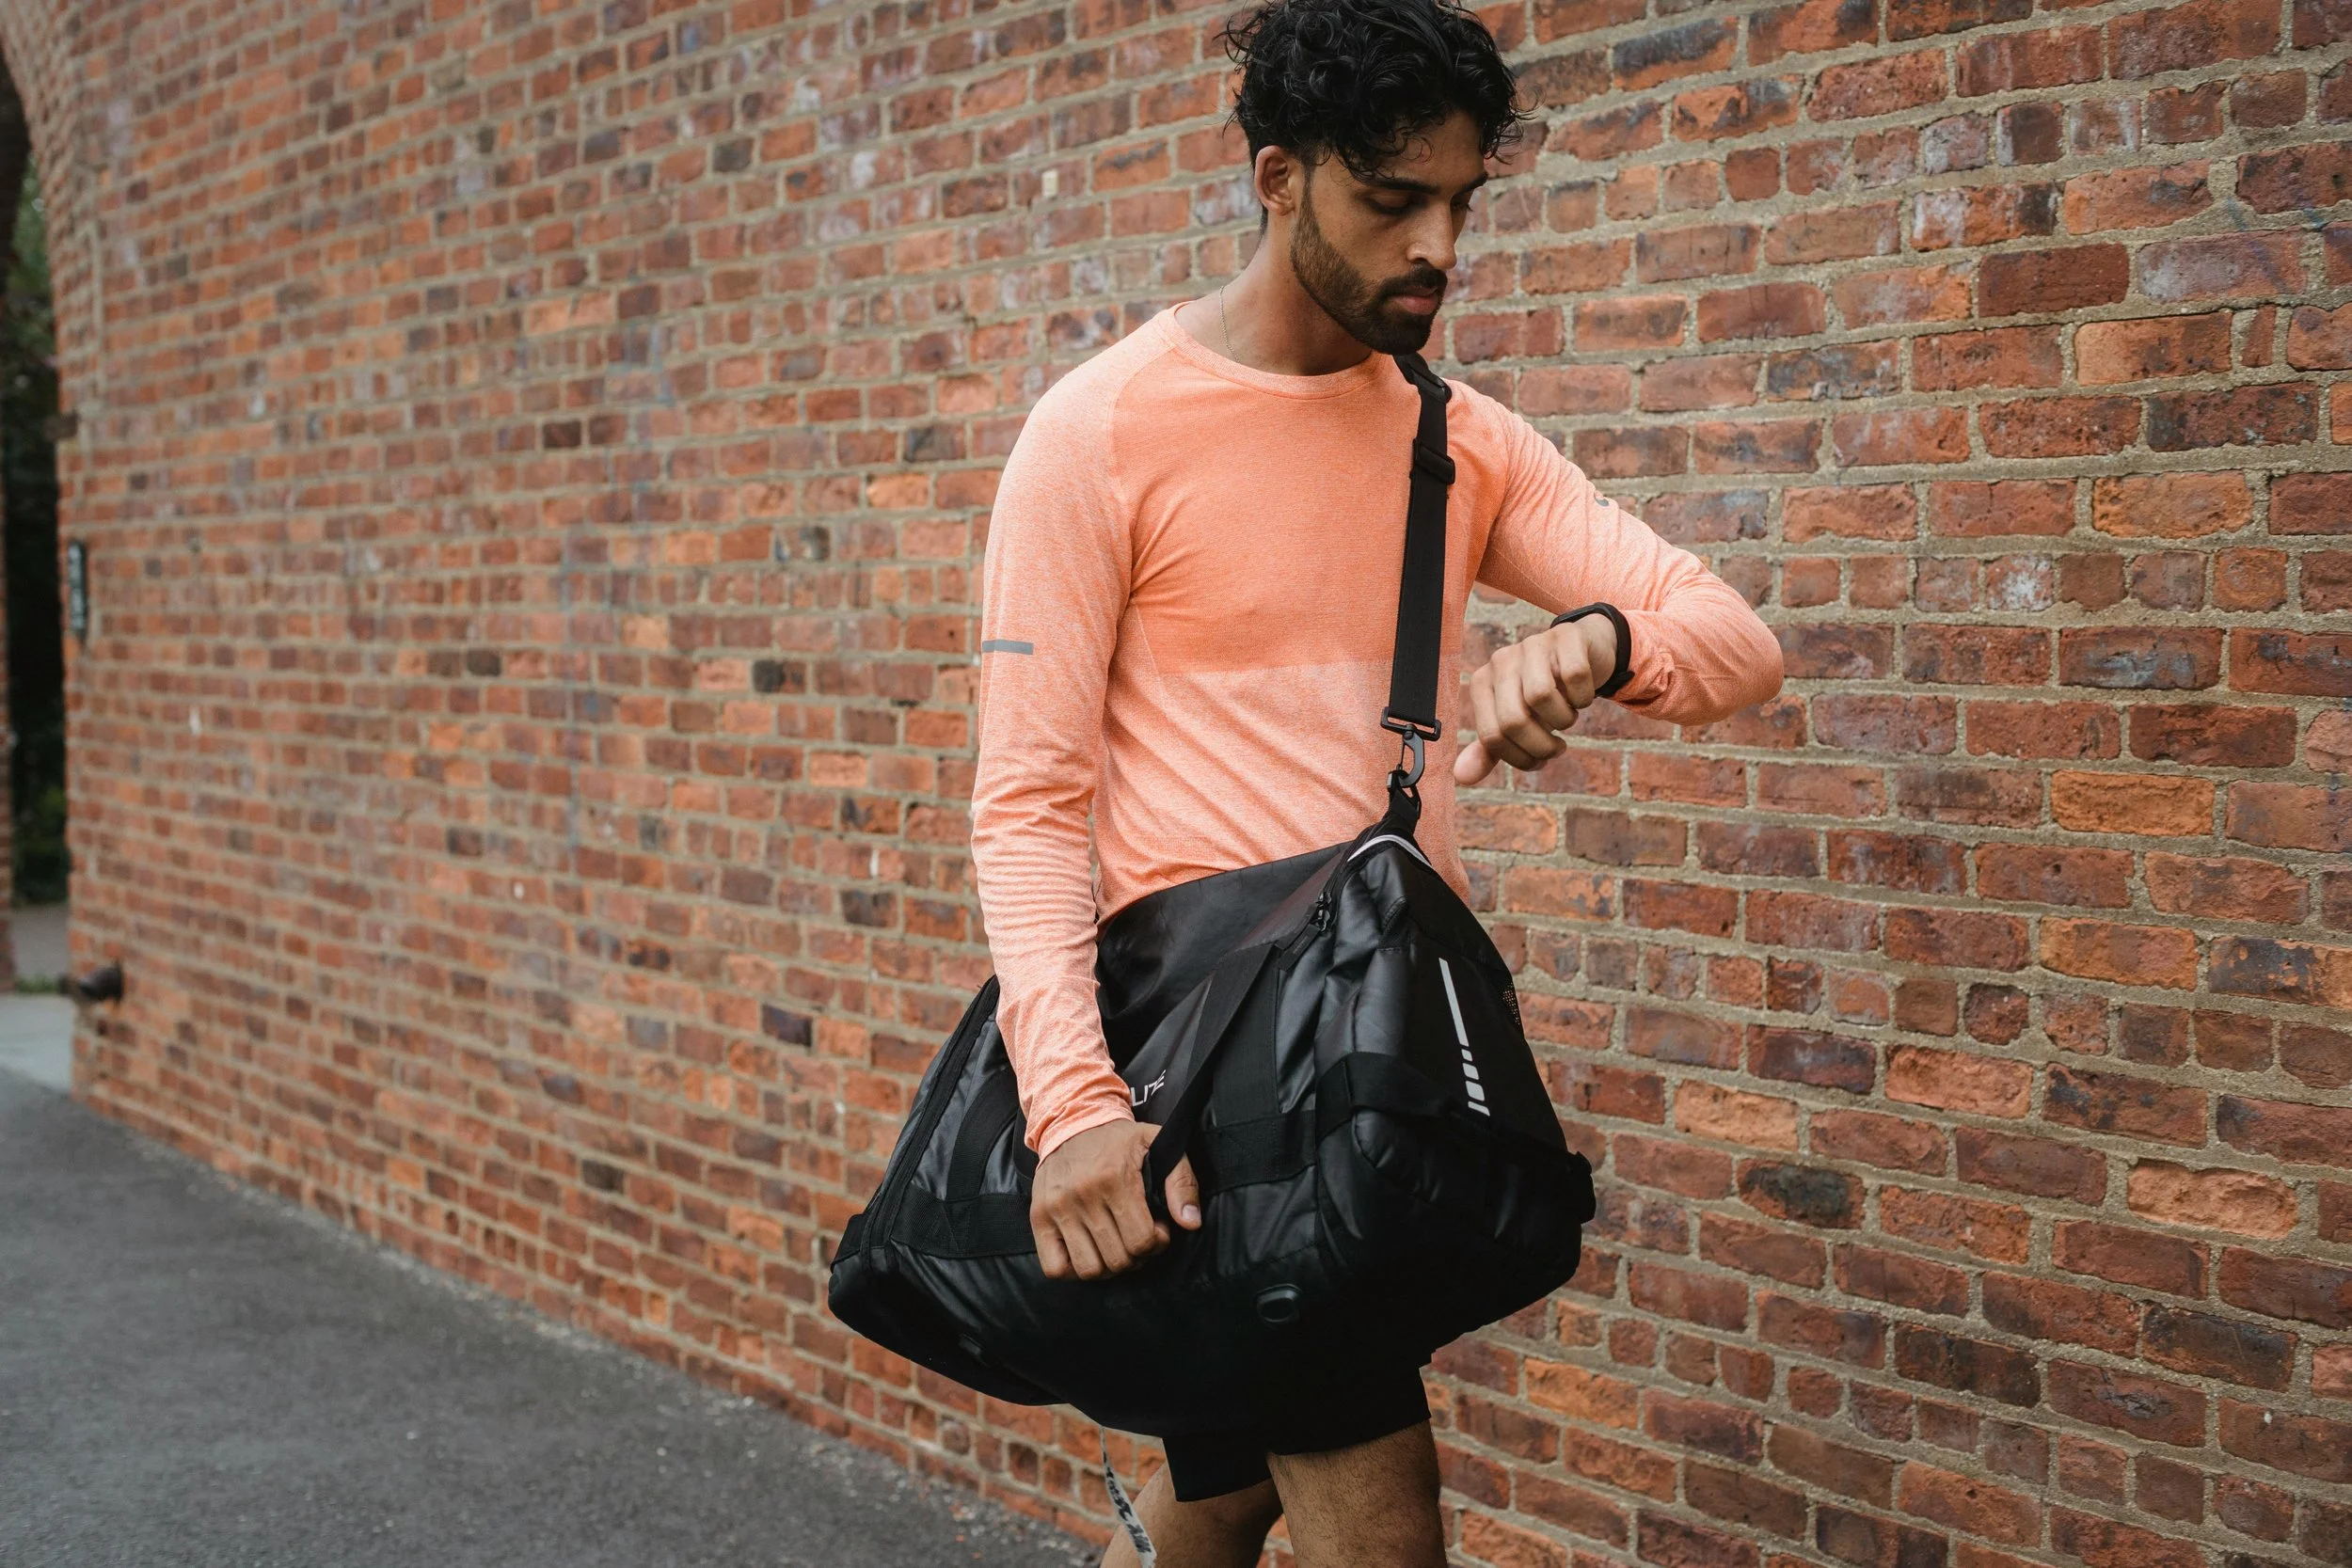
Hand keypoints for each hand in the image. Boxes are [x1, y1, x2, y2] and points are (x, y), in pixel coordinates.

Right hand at [1030, 1119, 1200, 1280]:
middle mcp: (1083, 1195)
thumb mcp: (1157, 1144)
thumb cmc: (1118, 1139)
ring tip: (1114, 1246)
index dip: (1156, 1243)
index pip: (1141, 1241)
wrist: (1071, 1121)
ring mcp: (1058, 1209)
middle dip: (1136, 1256)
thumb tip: (1190, 1223)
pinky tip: (1087, 1252)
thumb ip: (1181, 1182)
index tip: (1157, 1229)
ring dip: (1107, 1267)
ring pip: (1089, 1269)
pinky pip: (1054, 1267)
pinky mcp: (1039, 1218)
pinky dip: (1073, 1270)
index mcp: (1115, 1178)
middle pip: (1118, 1259)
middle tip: (1137, 1238)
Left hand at [1453, 616, 1617, 786]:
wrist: (1581, 653)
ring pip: (1542, 696)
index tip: (1539, 760)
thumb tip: (1461, 777)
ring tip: (1567, 717)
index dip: (1520, 759)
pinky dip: (1584, 696)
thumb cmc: (1544, 693)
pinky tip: (1582, 696)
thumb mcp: (1515, 721)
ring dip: (1564, 720)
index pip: (1492, 736)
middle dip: (1541, 746)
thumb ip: (1490, 749)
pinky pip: (1575, 676)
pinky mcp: (1565, 636)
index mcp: (1483, 683)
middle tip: (1557, 748)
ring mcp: (1532, 644)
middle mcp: (1502, 660)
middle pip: (1513, 720)